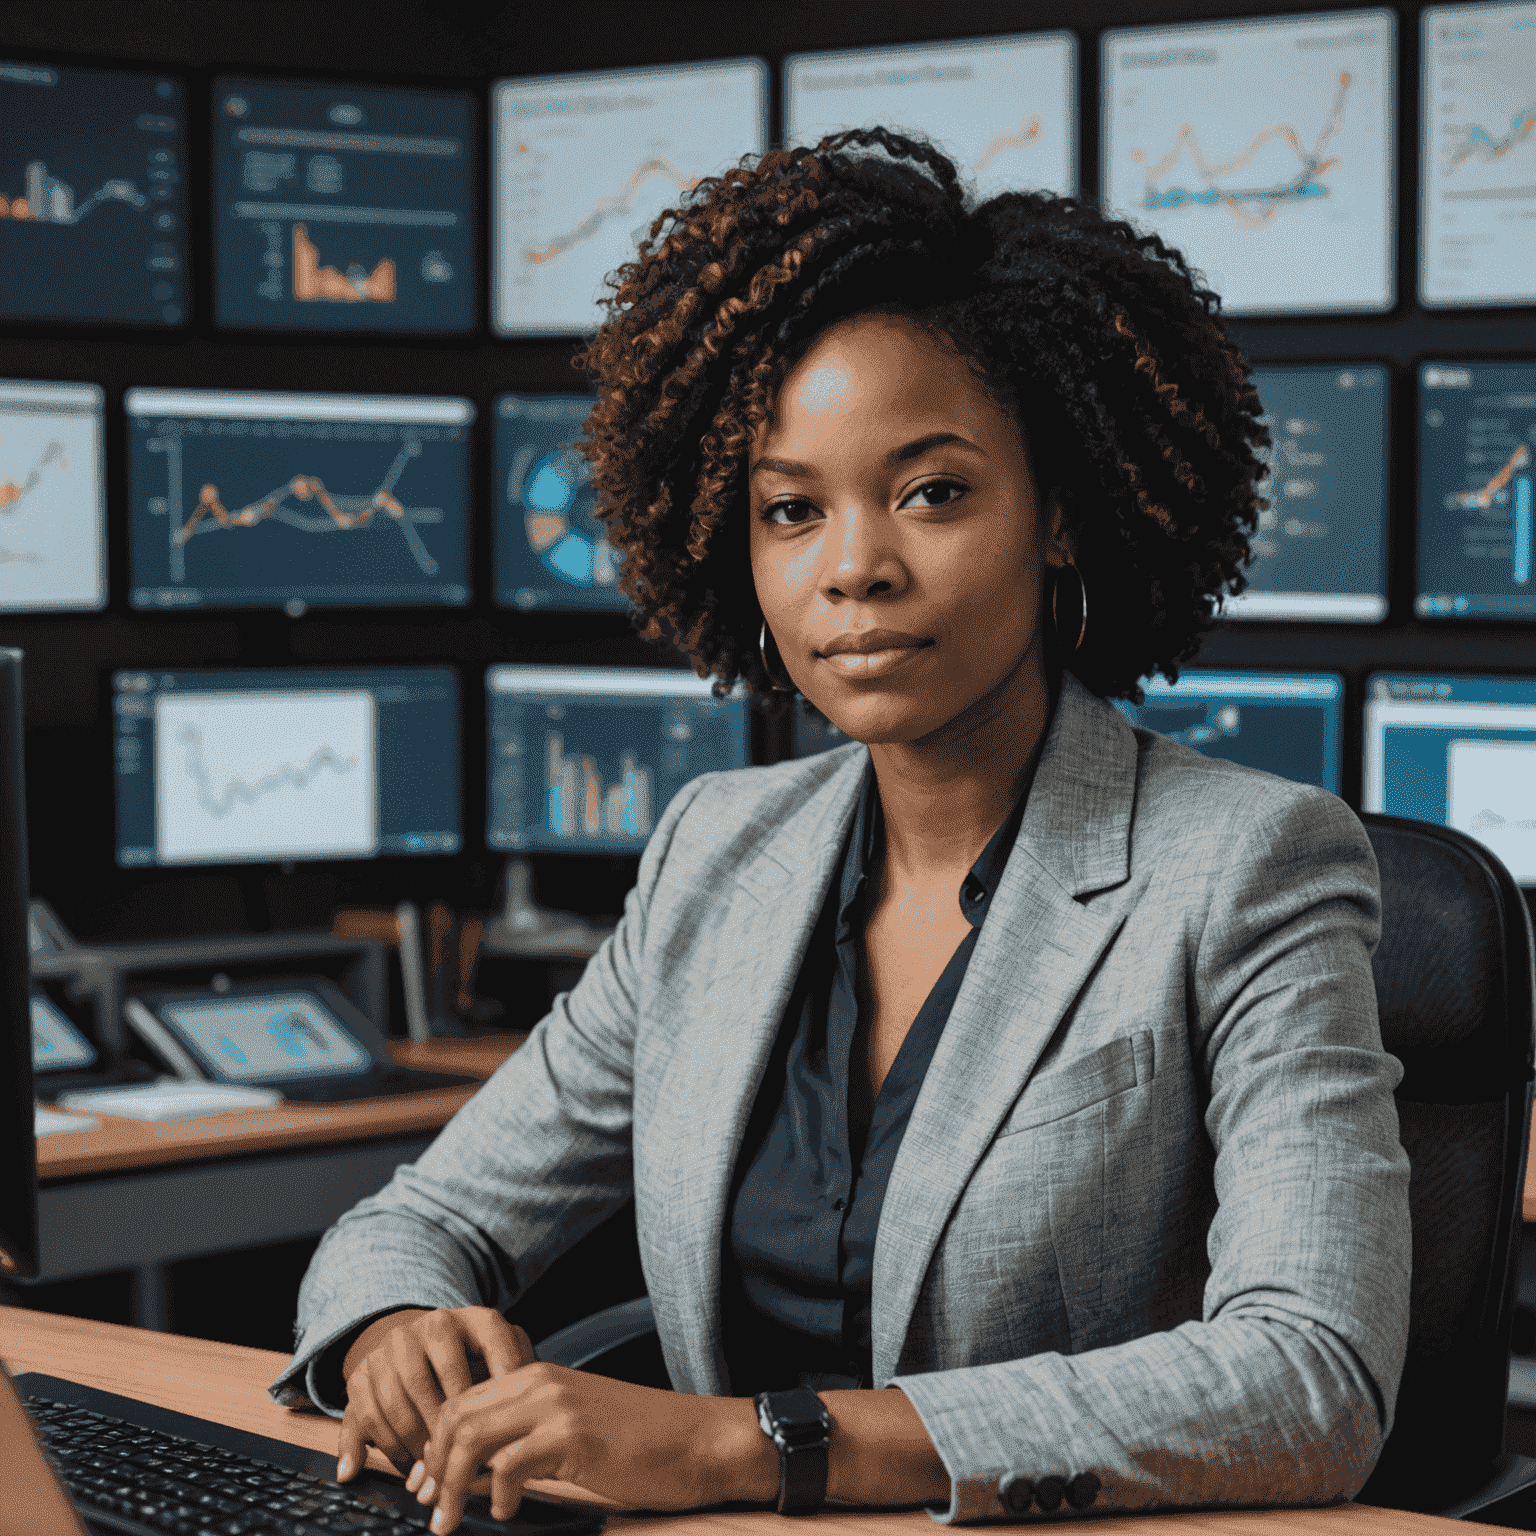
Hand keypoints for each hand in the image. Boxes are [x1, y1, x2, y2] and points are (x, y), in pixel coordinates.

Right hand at [336, 1306, 534, 1480]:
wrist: (421, 1342)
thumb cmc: (476, 1363)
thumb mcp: (505, 1359)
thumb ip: (521, 1377)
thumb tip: (530, 1406)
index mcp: (475, 1319)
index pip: (495, 1343)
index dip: (504, 1384)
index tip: (510, 1423)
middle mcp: (434, 1325)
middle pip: (444, 1377)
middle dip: (453, 1426)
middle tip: (465, 1459)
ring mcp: (395, 1346)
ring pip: (402, 1400)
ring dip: (419, 1442)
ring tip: (438, 1468)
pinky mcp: (363, 1371)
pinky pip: (369, 1414)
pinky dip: (386, 1446)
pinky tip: (406, 1464)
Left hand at [404, 1364, 773, 1533]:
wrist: (698, 1440)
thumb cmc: (641, 1442)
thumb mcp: (575, 1429)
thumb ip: (527, 1438)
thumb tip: (475, 1474)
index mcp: (537, 1376)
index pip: (461, 1402)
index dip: (433, 1447)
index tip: (424, 1486)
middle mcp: (540, 1382)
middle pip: (456, 1417)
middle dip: (432, 1469)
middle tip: (431, 1511)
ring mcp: (556, 1406)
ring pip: (472, 1438)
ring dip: (451, 1486)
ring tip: (450, 1521)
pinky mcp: (573, 1436)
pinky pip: (509, 1465)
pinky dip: (495, 1494)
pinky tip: (505, 1511)